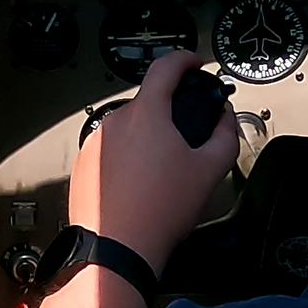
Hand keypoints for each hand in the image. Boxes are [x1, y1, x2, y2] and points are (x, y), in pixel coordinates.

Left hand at [68, 51, 238, 274]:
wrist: (117, 248)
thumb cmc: (159, 211)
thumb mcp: (209, 171)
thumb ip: (225, 135)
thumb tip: (225, 121)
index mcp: (145, 114)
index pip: (165, 67)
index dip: (185, 59)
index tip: (194, 62)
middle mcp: (114, 122)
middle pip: (147, 102)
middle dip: (169, 114)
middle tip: (187, 138)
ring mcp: (94, 143)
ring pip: (128, 129)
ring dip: (147, 140)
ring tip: (162, 173)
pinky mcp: (82, 164)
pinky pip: (110, 150)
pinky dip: (127, 159)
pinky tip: (140, 185)